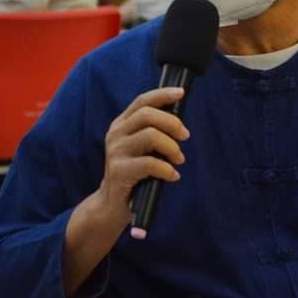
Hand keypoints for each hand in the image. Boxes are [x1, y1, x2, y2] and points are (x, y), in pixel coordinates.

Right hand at [94, 87, 189, 222]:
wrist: (112, 204)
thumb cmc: (134, 173)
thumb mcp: (140, 147)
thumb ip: (153, 131)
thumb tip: (180, 122)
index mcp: (121, 124)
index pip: (142, 101)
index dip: (162, 94)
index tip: (181, 93)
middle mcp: (116, 134)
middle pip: (148, 115)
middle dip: (172, 123)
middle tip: (185, 137)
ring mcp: (115, 152)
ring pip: (151, 136)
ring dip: (172, 147)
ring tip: (179, 160)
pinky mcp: (119, 171)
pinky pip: (150, 164)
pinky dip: (167, 169)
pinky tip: (173, 176)